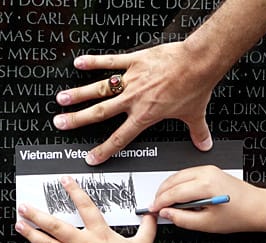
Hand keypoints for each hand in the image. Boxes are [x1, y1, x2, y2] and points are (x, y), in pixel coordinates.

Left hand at [15, 176, 156, 242]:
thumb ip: (147, 227)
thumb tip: (152, 214)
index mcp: (100, 235)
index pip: (86, 207)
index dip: (75, 192)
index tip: (64, 181)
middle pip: (55, 226)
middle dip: (38, 214)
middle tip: (24, 206)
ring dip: (31, 234)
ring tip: (19, 224)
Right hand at [53, 41, 215, 164]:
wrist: (197, 63)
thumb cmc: (195, 87)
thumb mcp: (195, 115)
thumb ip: (198, 132)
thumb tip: (204, 144)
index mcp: (146, 115)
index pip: (120, 138)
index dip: (104, 150)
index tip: (91, 157)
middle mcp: (134, 99)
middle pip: (100, 113)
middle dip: (78, 120)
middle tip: (61, 123)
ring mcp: (132, 79)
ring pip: (99, 89)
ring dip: (79, 94)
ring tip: (61, 99)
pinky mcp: (135, 61)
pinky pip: (111, 61)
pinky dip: (94, 61)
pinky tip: (79, 63)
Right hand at [152, 165, 264, 233]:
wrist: (257, 207)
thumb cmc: (239, 215)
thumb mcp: (207, 224)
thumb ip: (183, 219)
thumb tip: (167, 214)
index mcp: (205, 186)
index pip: (173, 193)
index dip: (160, 202)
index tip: (153, 210)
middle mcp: (206, 173)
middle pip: (173, 181)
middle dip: (161, 193)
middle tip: (156, 207)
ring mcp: (209, 169)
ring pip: (178, 175)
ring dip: (168, 187)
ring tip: (165, 202)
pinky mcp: (211, 170)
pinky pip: (187, 174)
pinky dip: (178, 183)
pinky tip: (177, 195)